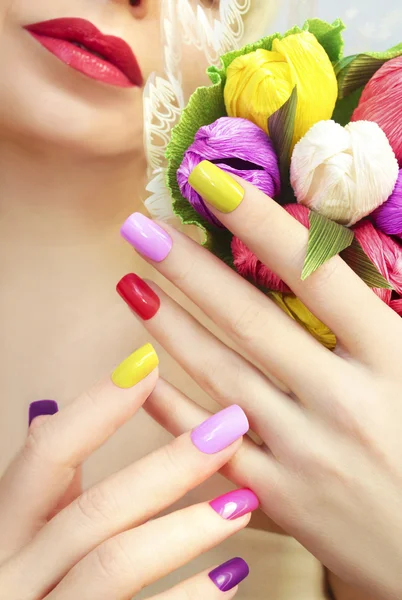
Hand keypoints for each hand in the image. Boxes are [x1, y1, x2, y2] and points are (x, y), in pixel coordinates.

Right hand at [0, 342, 254, 598]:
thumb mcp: (21, 535)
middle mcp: (14, 571)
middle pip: (96, 509)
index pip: (45, 455)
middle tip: (230, 427)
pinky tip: (232, 576)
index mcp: (5, 529)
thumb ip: (41, 488)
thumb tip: (46, 415)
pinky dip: (191, 598)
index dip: (96, 408)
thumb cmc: (31, 581)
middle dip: (170, 465)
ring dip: (189, 528)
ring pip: (118, 563)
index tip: (148, 363)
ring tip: (243, 501)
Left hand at [118, 163, 401, 599]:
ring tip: (129, 283)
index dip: (261, 223)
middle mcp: (344, 401)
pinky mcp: (282, 500)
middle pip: (251, 320)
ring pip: (221, 377)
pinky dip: (170, 409)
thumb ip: (389, 310)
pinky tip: (138, 373)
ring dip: (169, 327)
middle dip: (189, 268)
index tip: (211, 182)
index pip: (316, 275)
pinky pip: (211, 446)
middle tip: (139, 225)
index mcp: (394, 359)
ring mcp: (306, 453)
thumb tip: (339, 255)